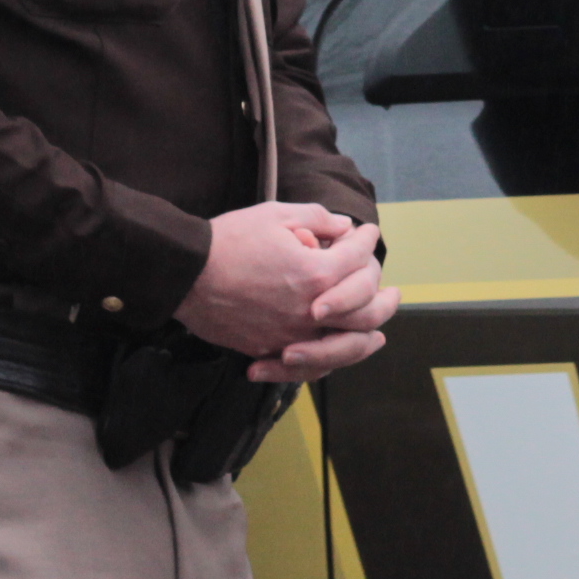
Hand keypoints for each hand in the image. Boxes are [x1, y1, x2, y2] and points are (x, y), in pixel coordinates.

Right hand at [178, 201, 385, 366]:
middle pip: (366, 313)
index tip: (365, 233)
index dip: (365, 241)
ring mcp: (290, 334)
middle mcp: (309, 311)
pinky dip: (327, 360)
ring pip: (344, 347)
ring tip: (378, 331)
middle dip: (384, 299)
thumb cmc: (229, 240)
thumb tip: (343, 229)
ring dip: (366, 338)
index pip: (357, 259)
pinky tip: (336, 353)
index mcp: (316, 274)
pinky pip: (309, 364)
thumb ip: (318, 219)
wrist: (185, 274)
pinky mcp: (269, 347)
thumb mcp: (277, 214)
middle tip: (393, 292)